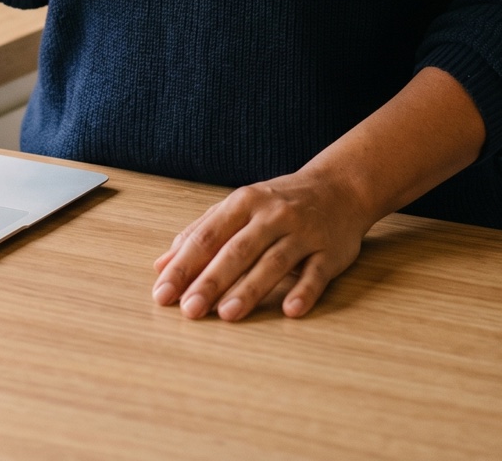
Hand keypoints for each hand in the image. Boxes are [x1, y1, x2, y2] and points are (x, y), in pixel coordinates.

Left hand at [152, 166, 368, 322]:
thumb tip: (161, 265)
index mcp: (244, 202)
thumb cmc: (278, 202)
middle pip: (237, 250)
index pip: (207, 236)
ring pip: (274, 262)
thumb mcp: (238, 207)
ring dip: (250, 289)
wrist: (339, 187)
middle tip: (189, 310)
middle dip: (211, 281)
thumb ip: (200, 233)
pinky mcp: (330, 251)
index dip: (183, 266)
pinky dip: (304, 291)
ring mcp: (302, 232)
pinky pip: (316, 273)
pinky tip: (291, 310)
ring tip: (227, 314)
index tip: (163, 294)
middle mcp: (271, 215)